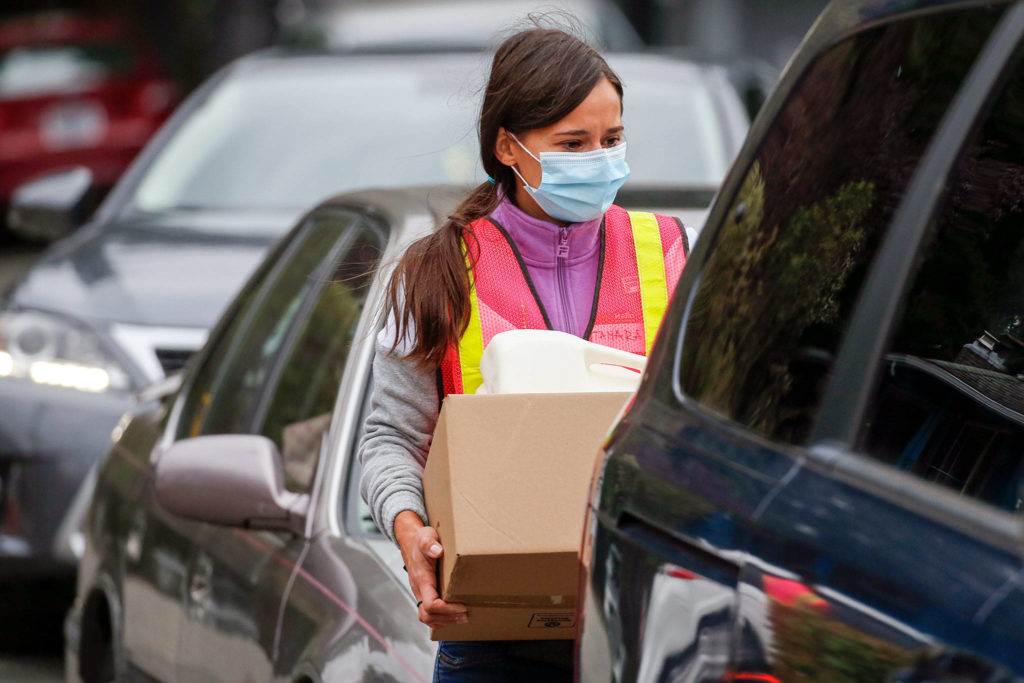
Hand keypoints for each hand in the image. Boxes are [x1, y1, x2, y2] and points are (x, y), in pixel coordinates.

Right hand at [394, 510, 467, 628]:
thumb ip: (430, 543)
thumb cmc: (421, 540)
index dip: (447, 609)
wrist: (411, 542)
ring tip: (463, 617)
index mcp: (422, 579)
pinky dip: (440, 618)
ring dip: (445, 621)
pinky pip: (427, 613)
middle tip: (466, 614)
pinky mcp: (424, 593)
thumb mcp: (426, 536)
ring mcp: (420, 593)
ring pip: (426, 617)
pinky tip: (453, 615)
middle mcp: (419, 589)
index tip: (463, 605)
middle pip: (428, 616)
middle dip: (448, 618)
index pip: (431, 604)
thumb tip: (438, 551)